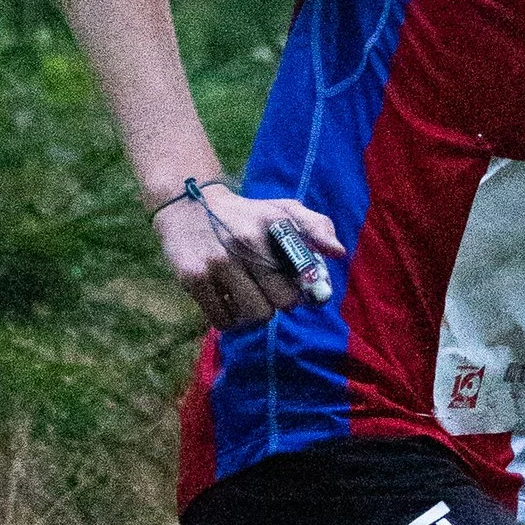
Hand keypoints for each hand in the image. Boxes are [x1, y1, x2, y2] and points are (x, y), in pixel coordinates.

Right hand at [154, 185, 346, 333]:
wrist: (186, 203)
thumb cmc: (245, 214)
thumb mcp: (282, 209)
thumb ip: (316, 226)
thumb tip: (338, 253)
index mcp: (274, 222)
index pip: (305, 271)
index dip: (305, 286)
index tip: (296, 284)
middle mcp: (247, 241)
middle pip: (283, 302)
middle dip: (280, 300)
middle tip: (267, 287)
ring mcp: (218, 261)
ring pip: (256, 315)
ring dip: (255, 311)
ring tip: (248, 294)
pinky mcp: (192, 278)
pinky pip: (223, 321)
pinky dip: (228, 317)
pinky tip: (226, 298)